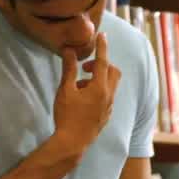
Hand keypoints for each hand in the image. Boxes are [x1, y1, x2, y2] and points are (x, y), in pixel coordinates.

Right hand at [53, 32, 120, 152]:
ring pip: (110, 85)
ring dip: (98, 79)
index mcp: (99, 87)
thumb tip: (69, 51)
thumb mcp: (65, 90)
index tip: (102, 35)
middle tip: (84, 68)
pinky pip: (107, 97)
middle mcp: (109, 96)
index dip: (102, 47)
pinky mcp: (106, 116)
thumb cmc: (67, 115)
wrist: (72, 143)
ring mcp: (109, 107)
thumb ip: (69, 69)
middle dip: (101, 64)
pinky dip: (98, 91)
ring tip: (79, 86)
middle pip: (113, 72)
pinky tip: (83, 99)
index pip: (103, 61)